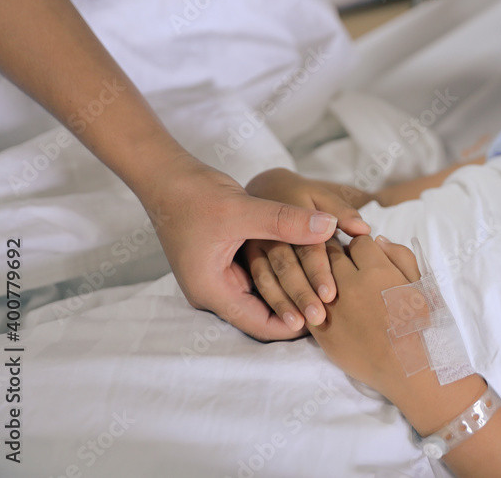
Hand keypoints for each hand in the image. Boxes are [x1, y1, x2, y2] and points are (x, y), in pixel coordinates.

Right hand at [136, 156, 351, 341]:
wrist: (167, 177)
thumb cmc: (194, 195)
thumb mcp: (242, 210)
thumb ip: (286, 221)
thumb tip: (330, 226)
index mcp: (211, 291)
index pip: (260, 325)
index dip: (294, 325)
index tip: (326, 316)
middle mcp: (214, 291)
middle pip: (263, 315)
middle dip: (296, 310)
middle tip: (333, 307)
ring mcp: (219, 277)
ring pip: (263, 296)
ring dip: (291, 292)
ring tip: (326, 291)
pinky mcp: (226, 261)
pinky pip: (259, 276)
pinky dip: (281, 274)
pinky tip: (308, 267)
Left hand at [307, 235, 422, 395]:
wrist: (411, 370)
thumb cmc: (423, 325)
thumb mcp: (422, 283)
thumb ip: (400, 256)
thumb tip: (377, 239)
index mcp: (378, 271)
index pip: (359, 241)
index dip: (363, 246)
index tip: (365, 256)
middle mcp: (352, 285)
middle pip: (333, 254)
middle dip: (339, 255)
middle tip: (346, 265)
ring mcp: (333, 309)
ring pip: (316, 277)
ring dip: (323, 275)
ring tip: (333, 282)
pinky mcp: (322, 332)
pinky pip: (307, 305)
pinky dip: (312, 300)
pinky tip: (322, 302)